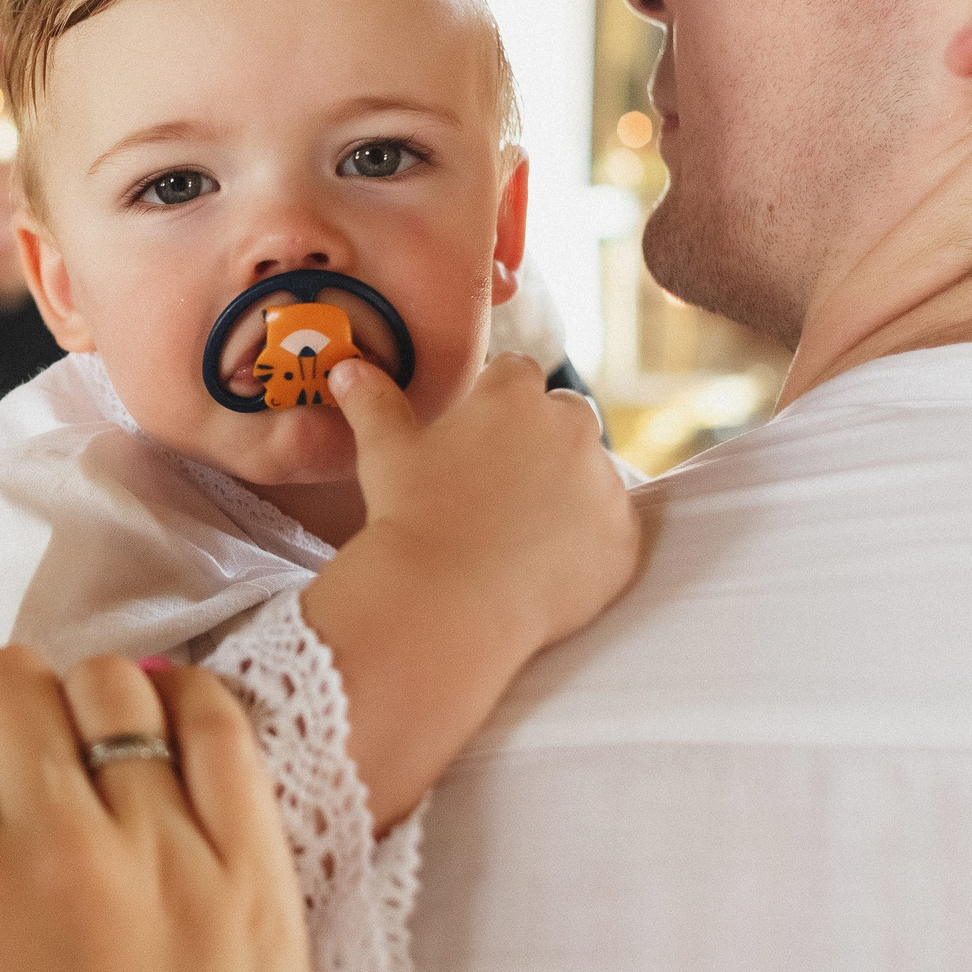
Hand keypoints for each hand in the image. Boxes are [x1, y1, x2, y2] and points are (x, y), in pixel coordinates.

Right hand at [0, 648, 323, 971]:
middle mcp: (55, 854)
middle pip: (10, 681)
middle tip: (15, 764)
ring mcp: (165, 855)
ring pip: (114, 687)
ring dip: (88, 704)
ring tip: (93, 757)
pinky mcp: (255, 871)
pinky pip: (223, 727)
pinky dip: (191, 703)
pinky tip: (170, 727)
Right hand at [305, 355, 640, 826]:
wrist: (443, 605)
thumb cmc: (407, 517)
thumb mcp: (385, 452)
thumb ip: (372, 400)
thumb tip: (347, 366)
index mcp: (514, 394)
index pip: (516, 373)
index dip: (494, 404)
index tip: (476, 439)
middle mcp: (571, 427)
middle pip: (566, 417)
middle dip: (542, 441)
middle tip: (498, 488)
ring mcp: (604, 484)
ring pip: (591, 475)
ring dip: (568, 492)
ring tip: (517, 534)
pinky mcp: (624, 539)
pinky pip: (612, 532)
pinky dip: (589, 544)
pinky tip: (544, 566)